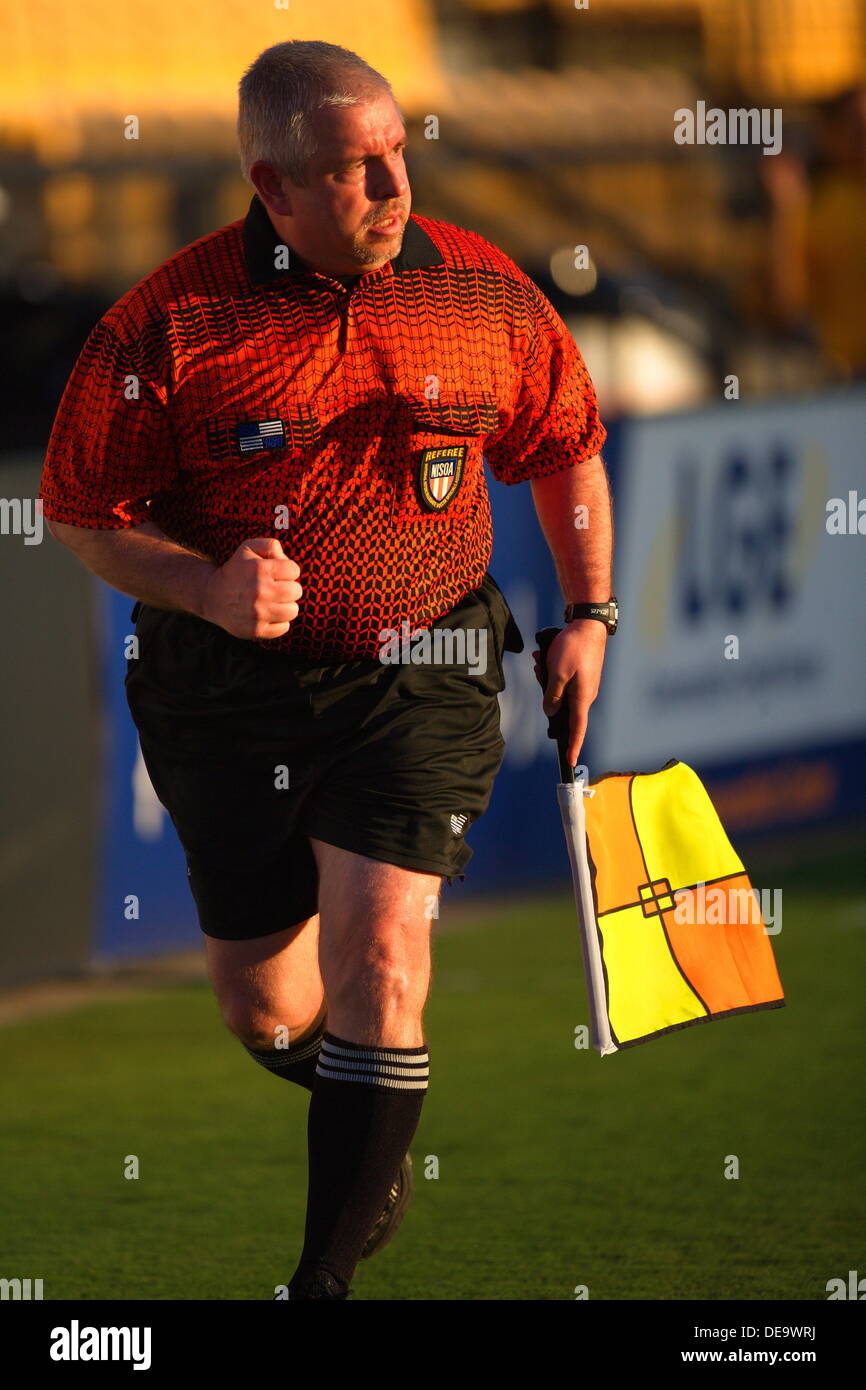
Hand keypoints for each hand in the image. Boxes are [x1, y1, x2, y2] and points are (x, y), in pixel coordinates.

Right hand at [200, 537, 302, 639]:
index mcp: (259, 569)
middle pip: (296, 591)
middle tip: (276, 588)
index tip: (276, 573)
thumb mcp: (248, 548)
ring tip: (274, 602)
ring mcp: (258, 613)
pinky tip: (268, 614)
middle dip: (289, 588)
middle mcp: (259, 591)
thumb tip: (286, 561)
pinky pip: (284, 627)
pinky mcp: (256, 630)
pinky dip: (279, 622)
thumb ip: (270, 545)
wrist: (211, 596)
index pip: (294, 570)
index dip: (287, 570)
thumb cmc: (236, 570)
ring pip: (293, 610)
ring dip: (286, 606)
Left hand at [532, 620, 607, 765]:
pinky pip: (564, 680)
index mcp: (582, 697)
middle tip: (540, 671)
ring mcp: (584, 685)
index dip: (573, 746)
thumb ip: (552, 695)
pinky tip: (545, 657)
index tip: (569, 761)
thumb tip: (550, 711)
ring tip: (541, 661)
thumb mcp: (557, 672)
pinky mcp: (581, 675)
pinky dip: (552, 671)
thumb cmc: (575, 648)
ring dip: (547, 678)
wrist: (589, 625)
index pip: (578, 728)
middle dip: (547, 695)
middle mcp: (585, 694)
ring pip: (560, 691)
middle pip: (562, 707)